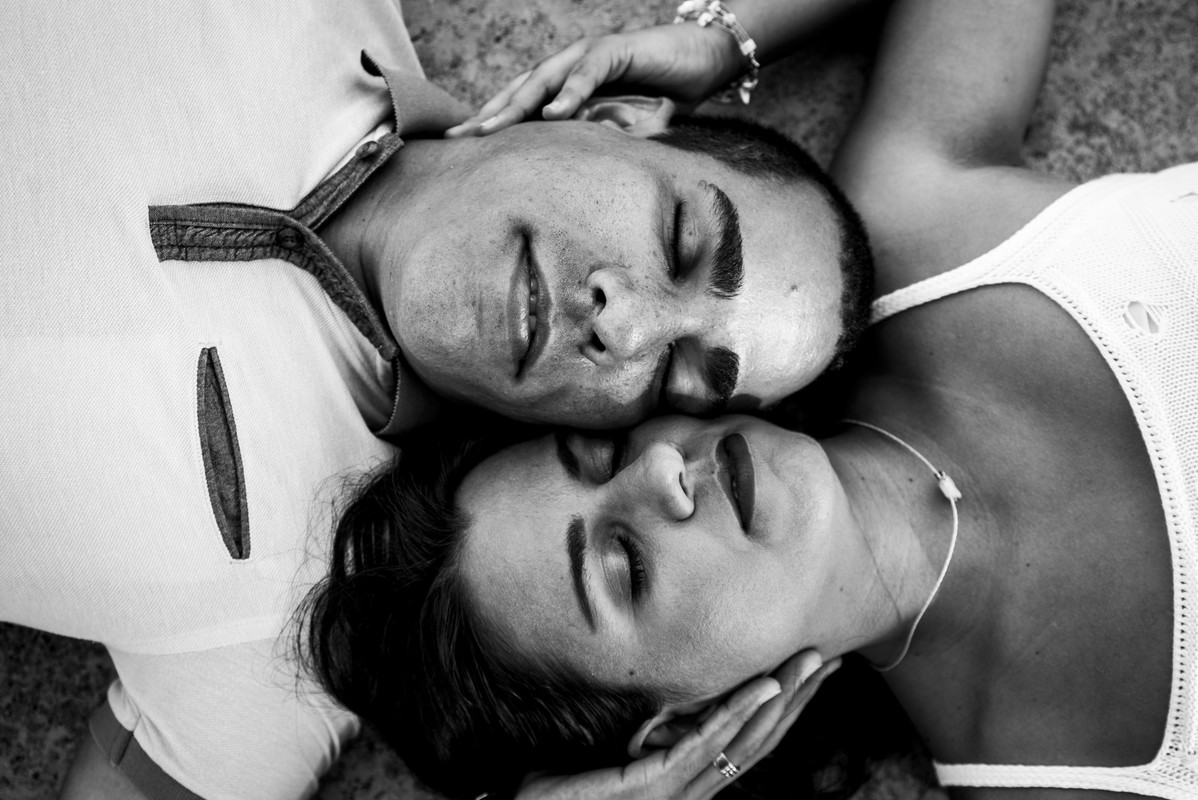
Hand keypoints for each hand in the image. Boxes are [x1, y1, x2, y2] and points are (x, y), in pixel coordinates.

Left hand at [446, 24, 740, 138]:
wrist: (708, 59)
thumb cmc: (668, 93)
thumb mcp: (627, 128)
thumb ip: (603, 145)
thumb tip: (590, 182)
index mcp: (568, 84)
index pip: (523, 104)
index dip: (493, 123)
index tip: (463, 148)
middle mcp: (571, 65)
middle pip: (520, 90)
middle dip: (488, 114)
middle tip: (457, 137)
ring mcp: (591, 54)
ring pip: (545, 78)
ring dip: (516, 105)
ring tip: (490, 129)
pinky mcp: (617, 50)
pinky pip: (589, 73)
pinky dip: (570, 92)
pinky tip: (553, 113)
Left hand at [511, 651, 840, 799]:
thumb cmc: (556, 789)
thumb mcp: (609, 752)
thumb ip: (639, 731)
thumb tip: (653, 697)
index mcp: (685, 779)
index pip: (746, 740)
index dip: (781, 709)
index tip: (805, 674)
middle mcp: (692, 787)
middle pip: (759, 739)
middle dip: (797, 700)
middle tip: (828, 661)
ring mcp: (678, 788)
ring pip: (744, 739)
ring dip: (782, 697)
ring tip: (809, 663)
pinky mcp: (657, 784)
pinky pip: (706, 743)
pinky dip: (738, 712)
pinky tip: (763, 687)